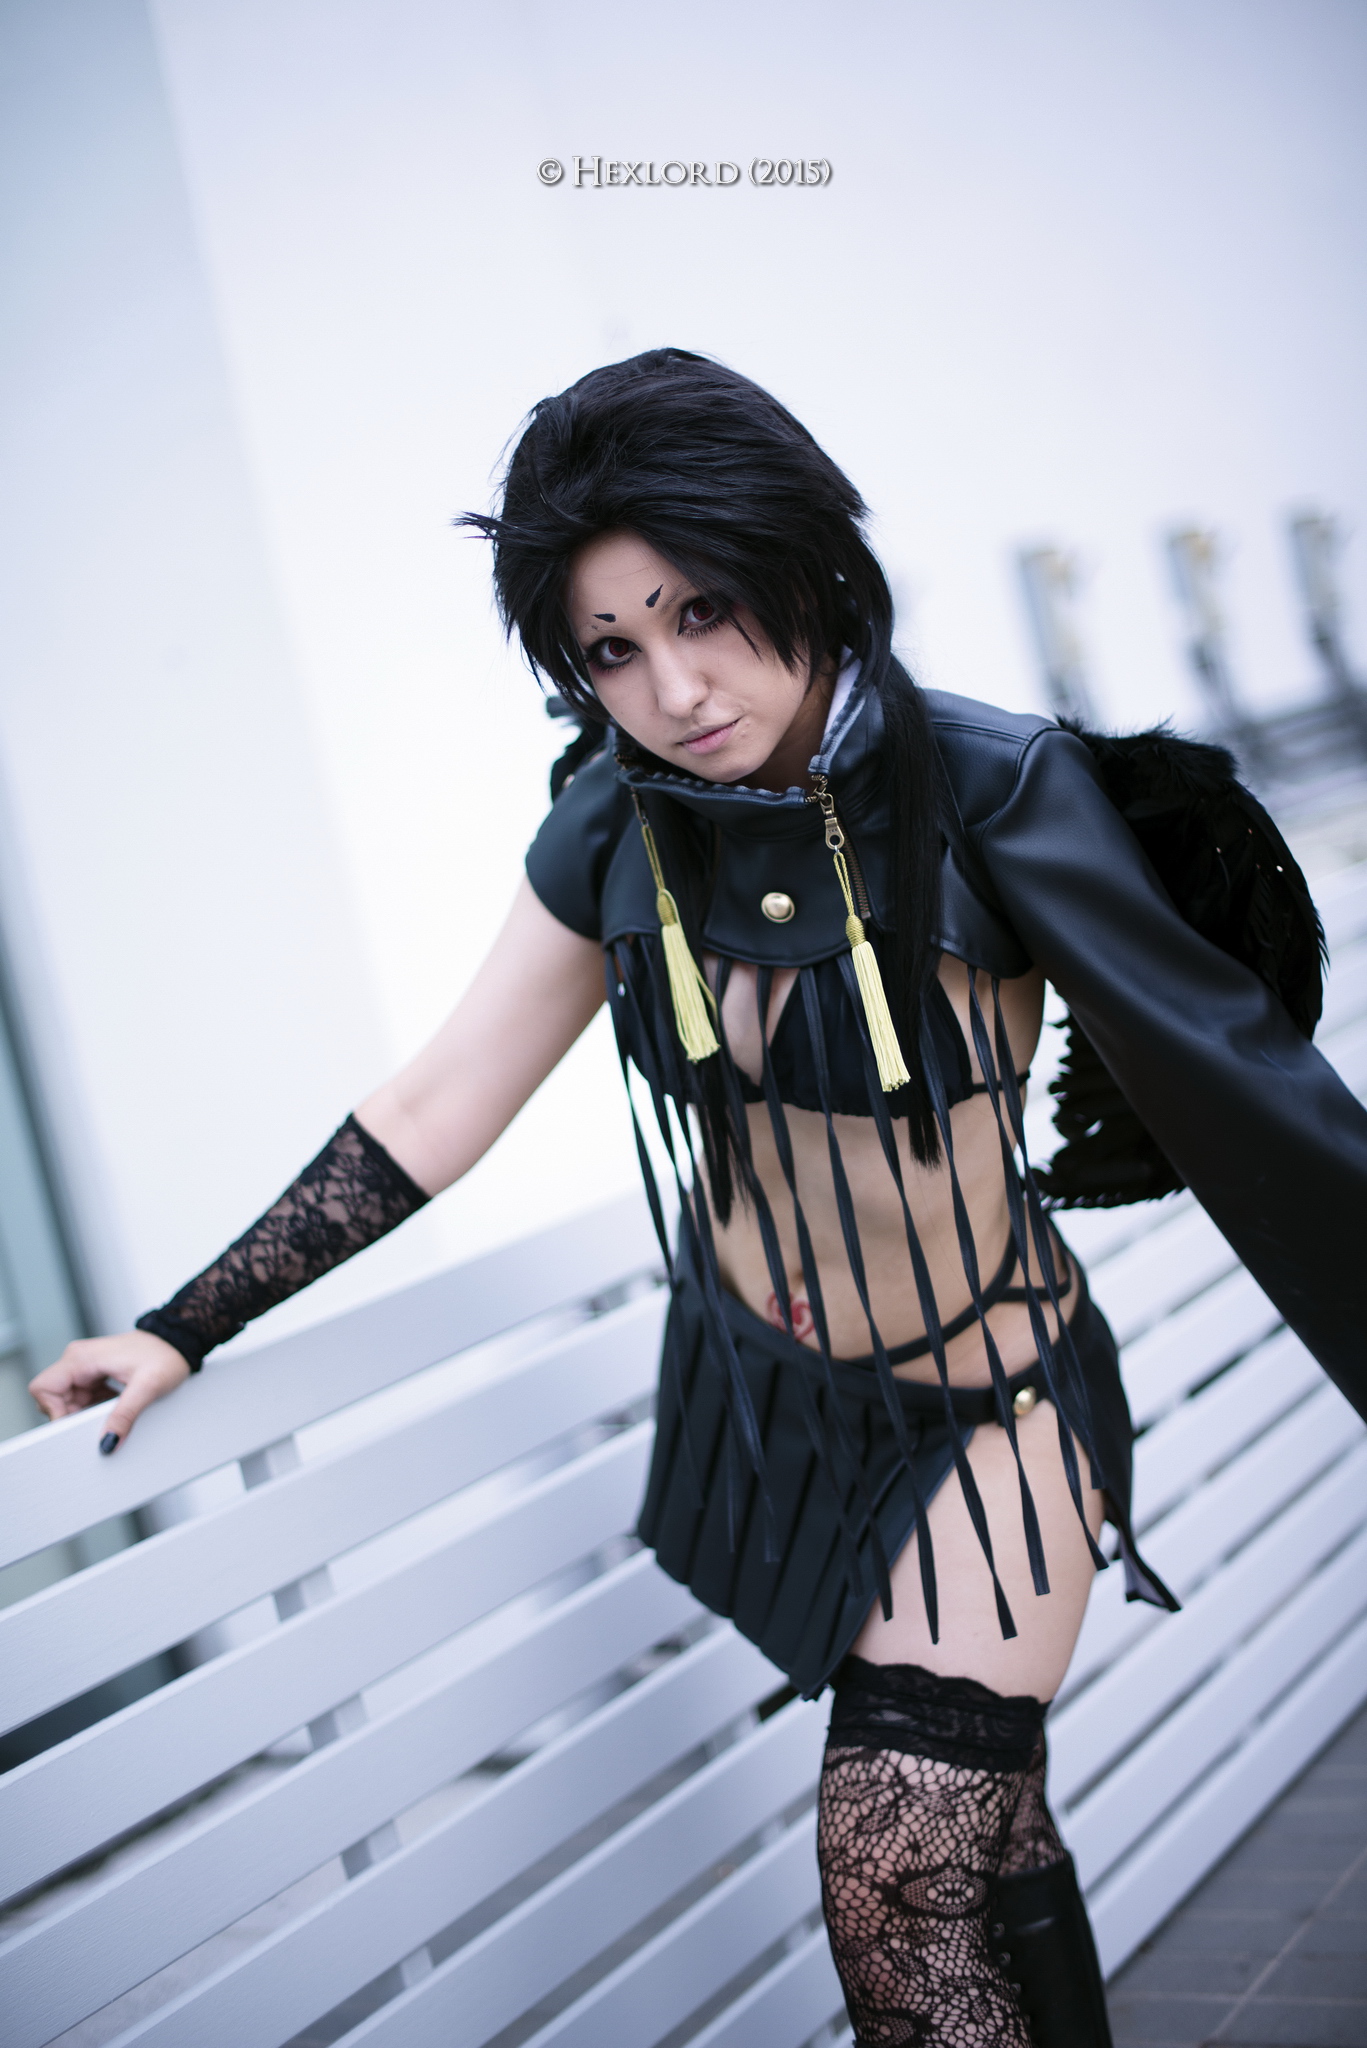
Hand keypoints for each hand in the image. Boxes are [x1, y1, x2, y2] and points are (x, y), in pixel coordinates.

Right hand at [29, 1331, 191, 1451]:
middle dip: (72, 1416)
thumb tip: (107, 1442)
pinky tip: (114, 1410)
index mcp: (81, 1358)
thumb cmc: (166, 1355)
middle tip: (99, 1425)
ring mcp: (85, 1367)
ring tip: (112, 1414)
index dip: (54, 1412)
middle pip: (54, 1399)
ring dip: (84, 1414)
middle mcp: (78, 1360)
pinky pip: (82, 1398)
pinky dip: (93, 1409)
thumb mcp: (148, 1388)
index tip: (75, 1427)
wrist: (179, 1341)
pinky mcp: (94, 1374)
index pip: (43, 1388)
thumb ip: (125, 1415)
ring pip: (67, 1401)